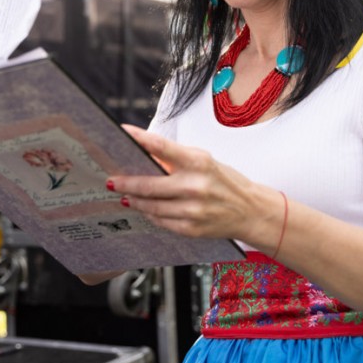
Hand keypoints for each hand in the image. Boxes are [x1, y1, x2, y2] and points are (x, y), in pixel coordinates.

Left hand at [108, 125, 276, 245]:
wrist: (250, 210)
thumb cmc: (226, 182)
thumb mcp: (205, 162)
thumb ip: (176, 159)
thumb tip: (145, 154)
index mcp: (199, 162)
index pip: (161, 147)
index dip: (138, 139)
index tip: (121, 133)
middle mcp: (195, 186)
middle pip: (148, 184)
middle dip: (125, 182)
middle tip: (111, 180)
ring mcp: (193, 210)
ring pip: (151, 206)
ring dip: (134, 200)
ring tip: (125, 195)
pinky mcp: (191, 229)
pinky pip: (161, 221)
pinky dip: (150, 214)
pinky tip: (145, 208)